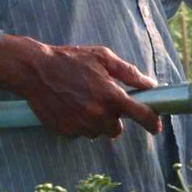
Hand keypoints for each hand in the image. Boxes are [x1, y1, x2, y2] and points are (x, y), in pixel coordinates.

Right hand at [0, 35, 160, 139]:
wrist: (35, 70)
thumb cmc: (70, 60)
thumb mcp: (103, 57)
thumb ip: (128, 72)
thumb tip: (150, 84)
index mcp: (111, 95)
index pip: (140, 115)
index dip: (152, 122)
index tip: (156, 126)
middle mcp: (97, 114)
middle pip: (117, 129)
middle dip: (114, 117)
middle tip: (103, 101)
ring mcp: (80, 125)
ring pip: (98, 132)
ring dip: (96, 122)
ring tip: (83, 101)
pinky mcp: (65, 131)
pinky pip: (80, 133)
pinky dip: (80, 124)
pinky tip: (71, 107)